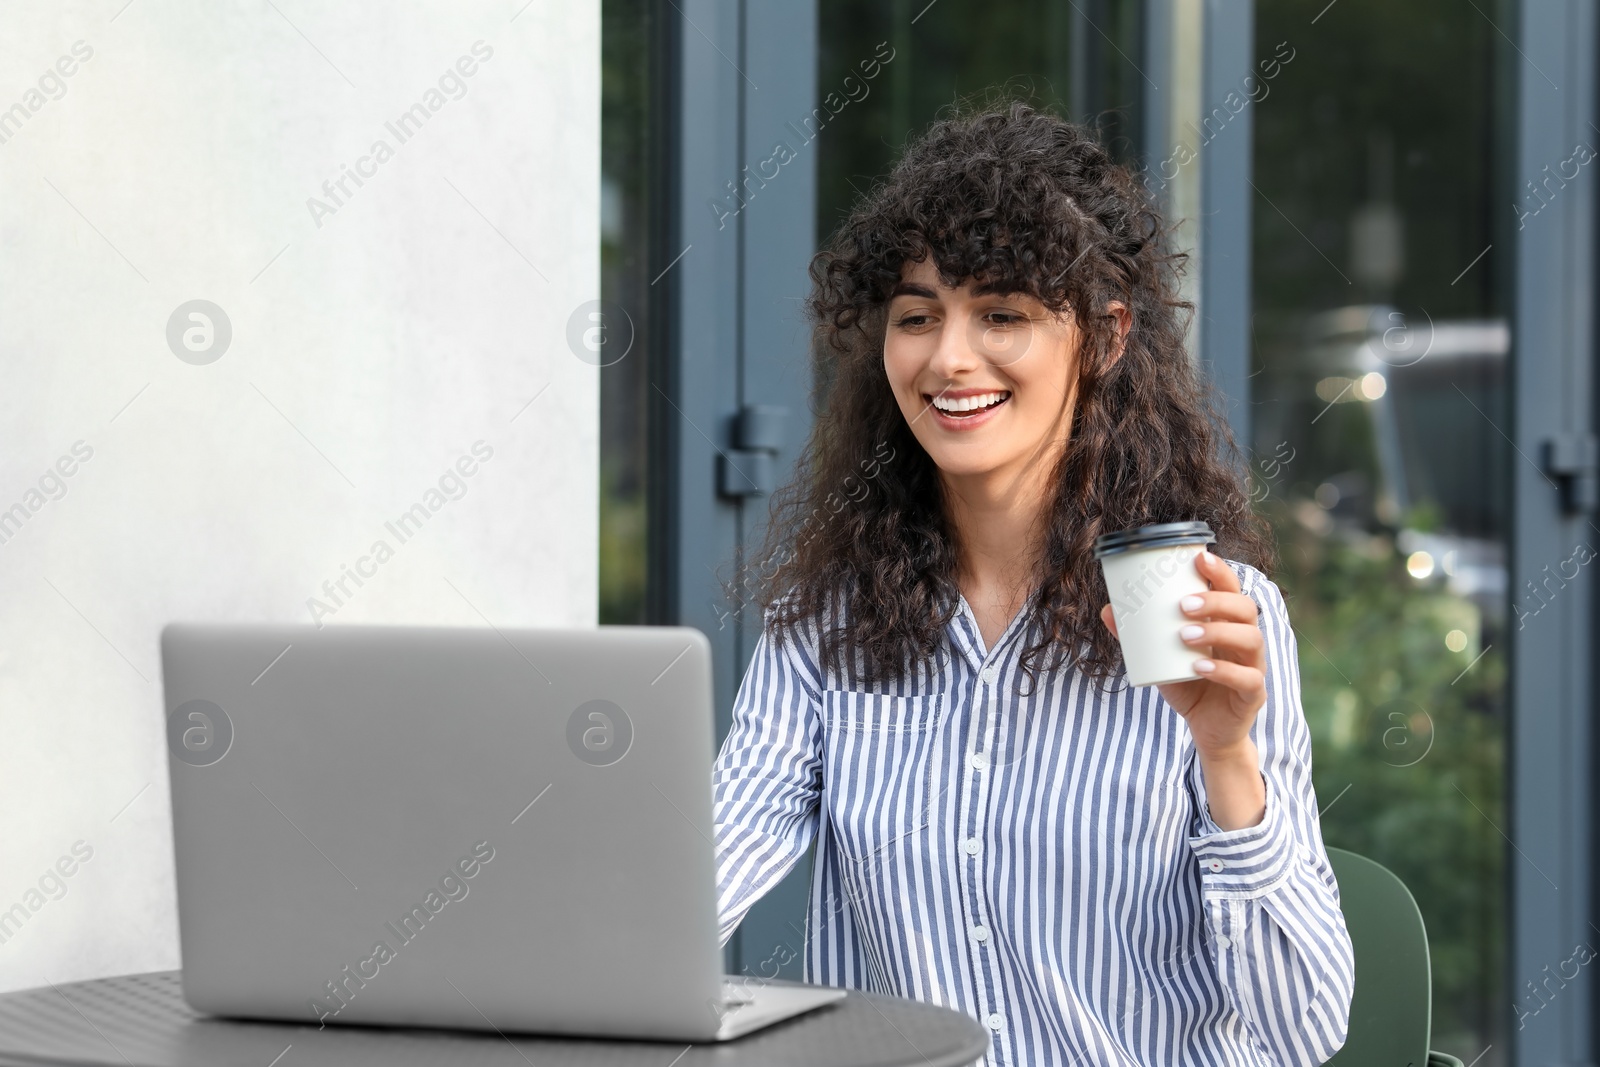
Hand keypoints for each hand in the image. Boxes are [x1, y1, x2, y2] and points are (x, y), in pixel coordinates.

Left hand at [1100, 550, 1267, 828]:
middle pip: (1246, 608)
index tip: (1199, 560)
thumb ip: (1137, 635)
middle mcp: (1245, 639)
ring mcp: (1254, 666)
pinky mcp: (1253, 694)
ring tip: (1185, 635)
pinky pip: (1248, 678)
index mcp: (1227, 623)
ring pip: (1251, 638)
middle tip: (1182, 605)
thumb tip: (1108, 609)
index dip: (1220, 572)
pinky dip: (1224, 670)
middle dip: (1215, 602)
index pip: (1232, 589)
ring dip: (1218, 632)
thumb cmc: (1187, 684)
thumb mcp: (1159, 657)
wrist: (1207, 730)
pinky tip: (1199, 667)